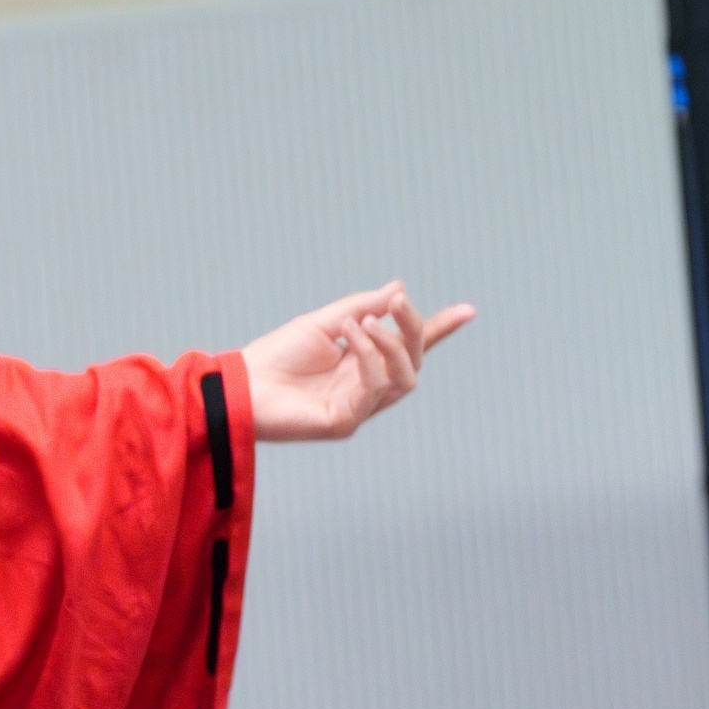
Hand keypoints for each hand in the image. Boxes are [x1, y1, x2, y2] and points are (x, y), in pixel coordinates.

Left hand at [241, 281, 474, 442]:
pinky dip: (369, 355)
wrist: (239, 384)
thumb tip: (399, 287)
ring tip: (361, 321)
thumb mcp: (323, 322)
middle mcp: (366, 387)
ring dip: (389, 343)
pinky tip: (348, 334)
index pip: (409, 347)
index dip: (438, 330)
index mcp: (362, 363)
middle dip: (412, 328)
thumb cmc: (275, 356)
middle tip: (398, 303)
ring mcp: (359, 407)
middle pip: (413, 360)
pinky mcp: (346, 420)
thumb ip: (363, 307)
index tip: (469, 310)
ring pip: (405, 378)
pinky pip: (376, 386)